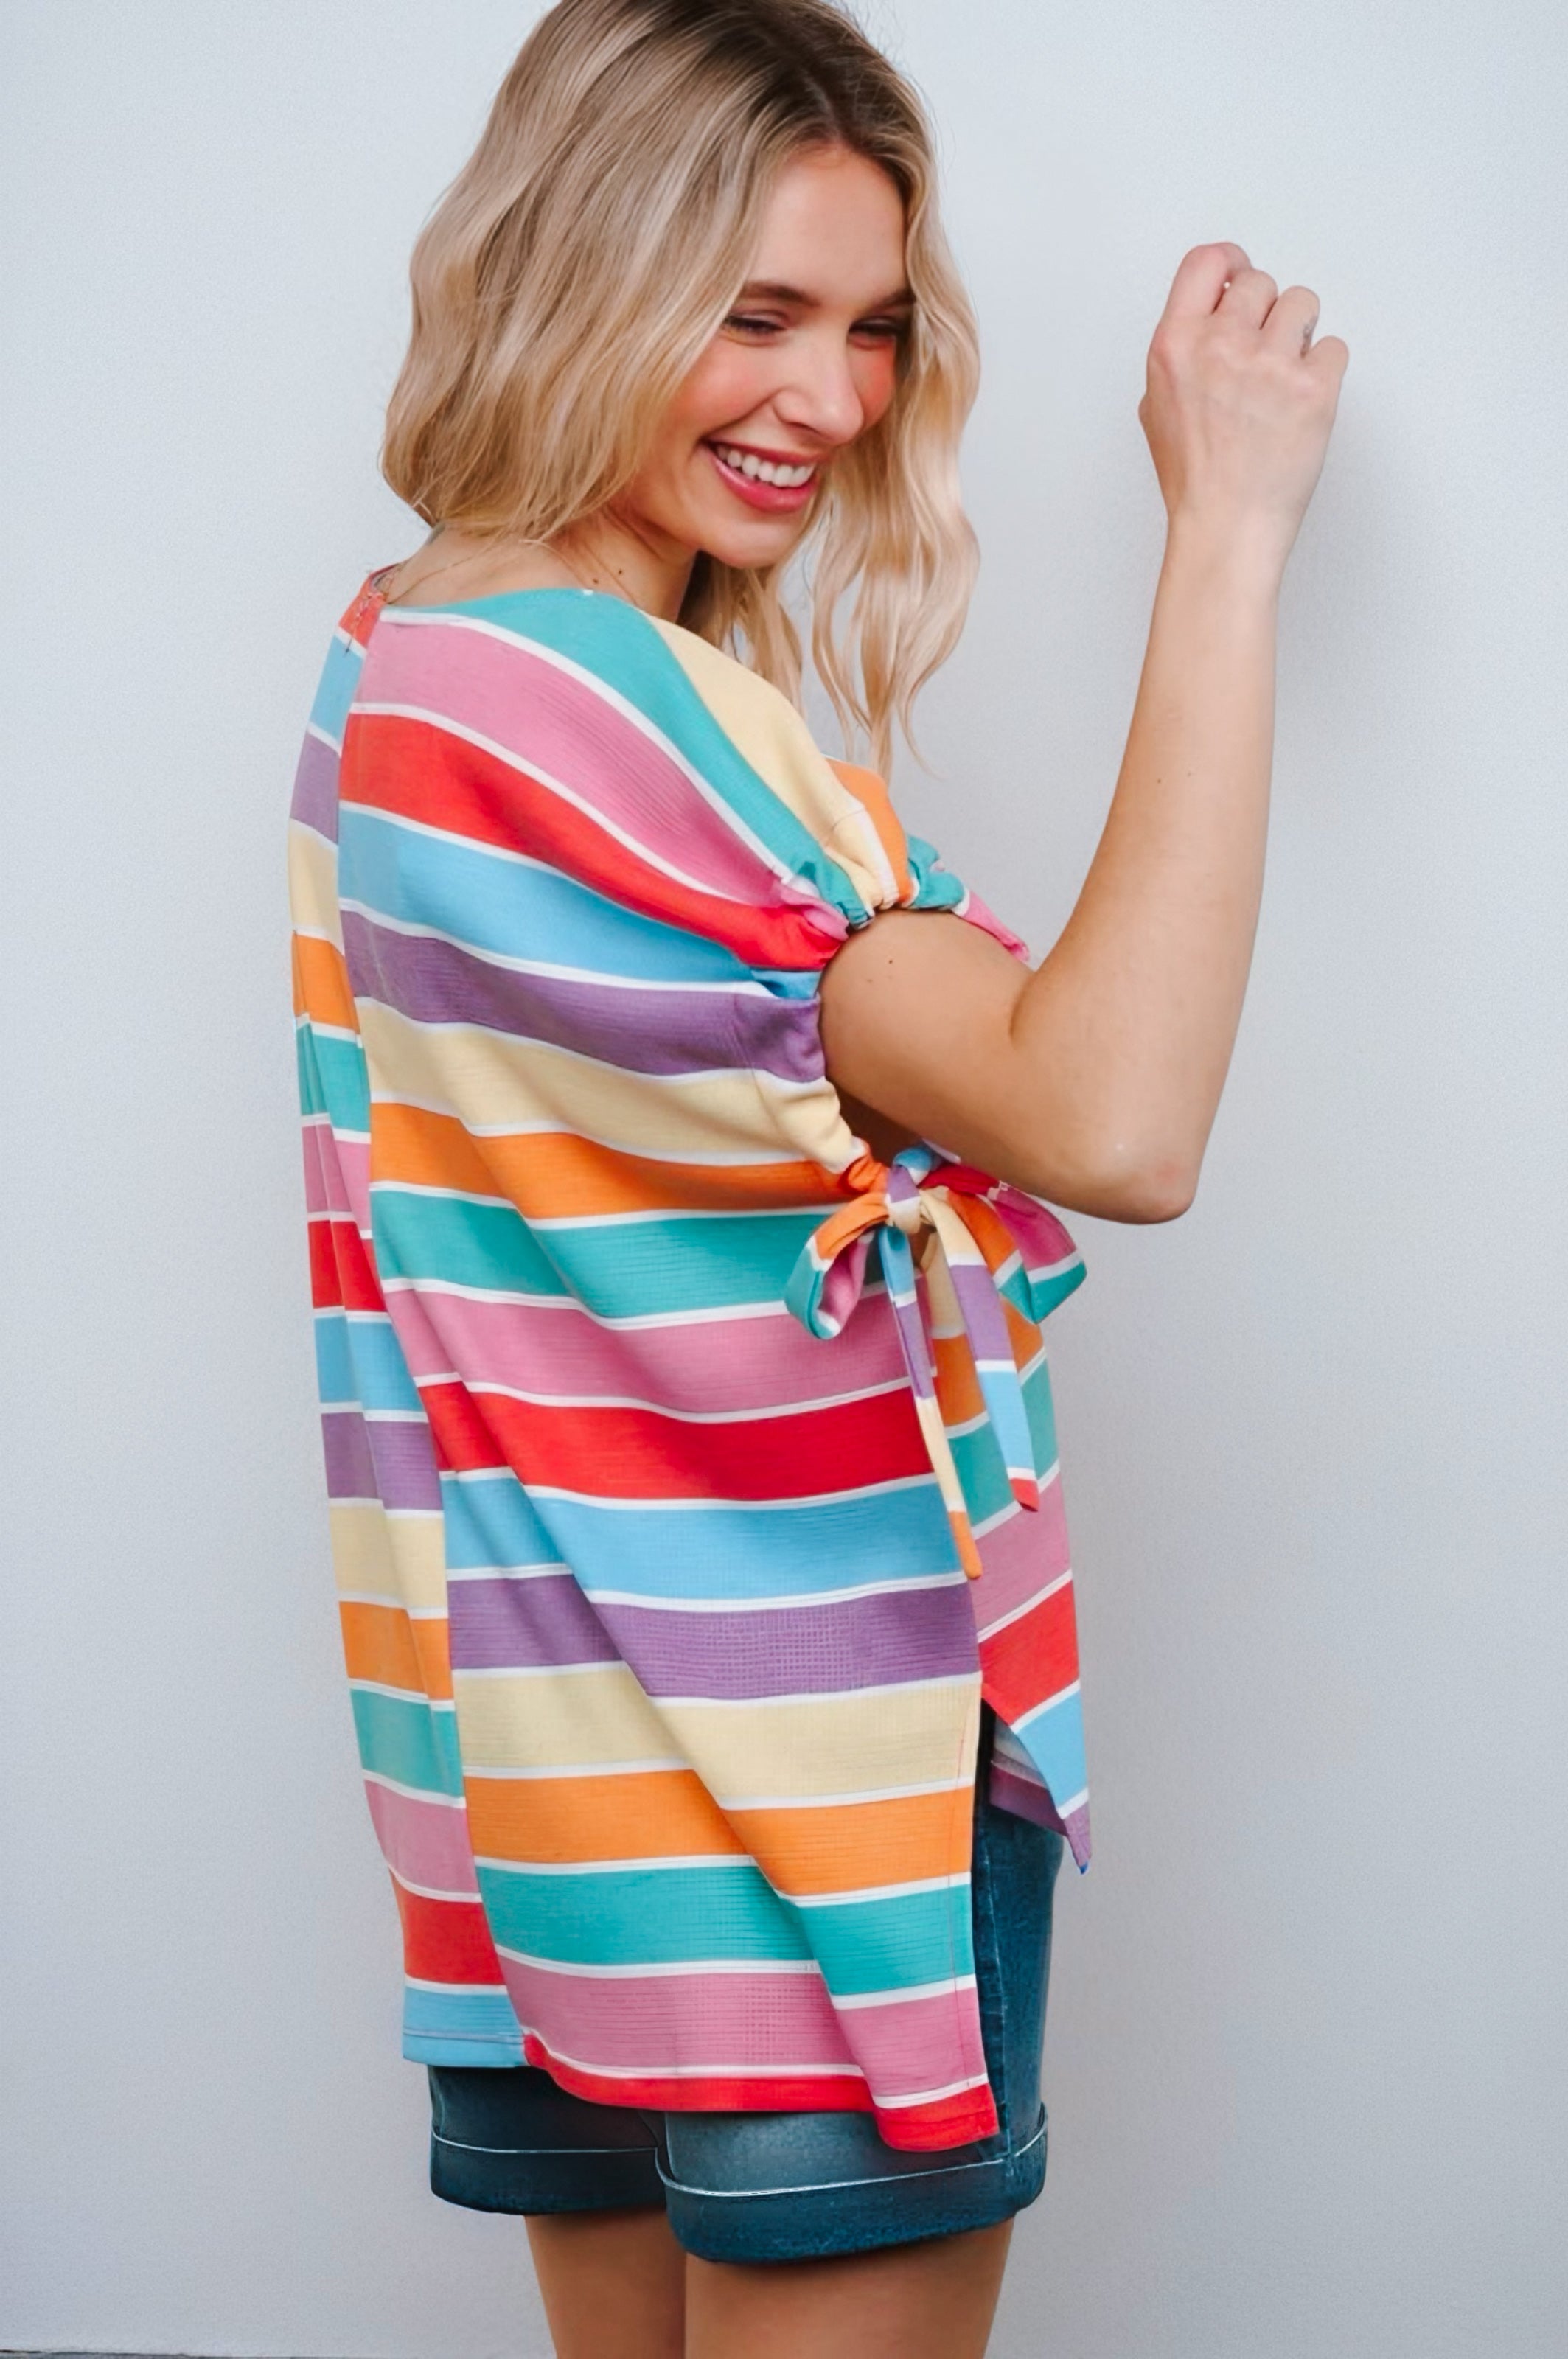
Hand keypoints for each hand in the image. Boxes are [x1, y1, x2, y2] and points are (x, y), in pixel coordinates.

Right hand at [1138, 241, 1348, 571]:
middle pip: (1260, 282)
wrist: (1226, 528)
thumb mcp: (1156, 407)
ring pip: (1303, 303)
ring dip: (1300, 333)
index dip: (1230, 264)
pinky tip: (1303, 402)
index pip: (1206, 262)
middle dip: (1266, 313)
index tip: (1240, 274)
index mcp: (1175, 346)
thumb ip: (1182, 352)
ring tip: (1286, 376)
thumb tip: (1210, 316)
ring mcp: (1269, 365)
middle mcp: (1219, 346)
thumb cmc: (1195, 479)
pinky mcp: (1313, 387)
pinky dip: (1325, 371)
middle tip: (1264, 354)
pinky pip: (1334, 346)